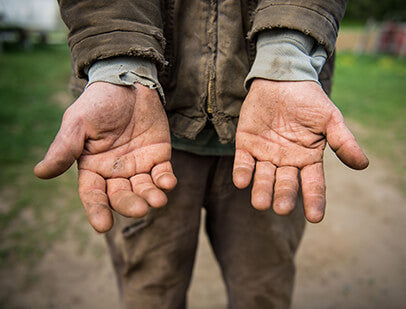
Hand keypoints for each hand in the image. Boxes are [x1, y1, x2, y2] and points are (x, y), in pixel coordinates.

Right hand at [34, 82, 176, 231]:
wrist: (129, 82)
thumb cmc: (99, 102)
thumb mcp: (78, 122)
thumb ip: (64, 148)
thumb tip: (40, 173)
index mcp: (93, 167)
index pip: (93, 194)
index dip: (97, 210)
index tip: (103, 225)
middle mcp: (116, 171)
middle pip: (121, 196)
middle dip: (130, 204)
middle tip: (140, 209)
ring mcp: (138, 165)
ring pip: (144, 188)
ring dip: (151, 196)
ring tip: (158, 200)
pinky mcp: (158, 156)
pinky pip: (163, 173)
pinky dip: (166, 181)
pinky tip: (168, 183)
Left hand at [233, 79, 367, 222]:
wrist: (282, 78)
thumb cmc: (308, 100)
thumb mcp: (330, 118)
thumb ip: (342, 140)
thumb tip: (363, 164)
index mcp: (307, 158)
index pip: (312, 184)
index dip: (314, 200)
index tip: (315, 217)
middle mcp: (286, 161)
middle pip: (285, 183)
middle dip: (284, 196)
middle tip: (282, 208)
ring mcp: (265, 154)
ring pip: (263, 177)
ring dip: (261, 189)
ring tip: (260, 203)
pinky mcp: (246, 144)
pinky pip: (243, 162)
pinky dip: (243, 171)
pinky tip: (242, 181)